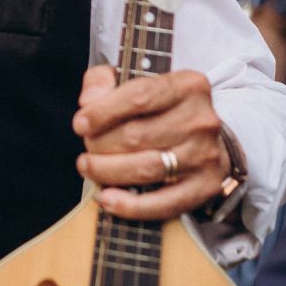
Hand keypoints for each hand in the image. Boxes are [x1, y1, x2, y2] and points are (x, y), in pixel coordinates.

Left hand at [74, 65, 230, 220]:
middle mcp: (201, 120)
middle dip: (101, 143)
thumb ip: (104, 80)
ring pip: (146, 168)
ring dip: (108, 171)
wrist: (206, 137)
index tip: (80, 124)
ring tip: (88, 166)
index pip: (139, 97)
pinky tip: (107, 199)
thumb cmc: (161, 107)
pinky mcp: (205, 186)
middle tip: (87, 146)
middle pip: (138, 135)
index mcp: (188, 86)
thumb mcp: (134, 80)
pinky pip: (164, 202)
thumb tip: (89, 101)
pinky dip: (131, 205)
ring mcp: (205, 155)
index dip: (103, 112)